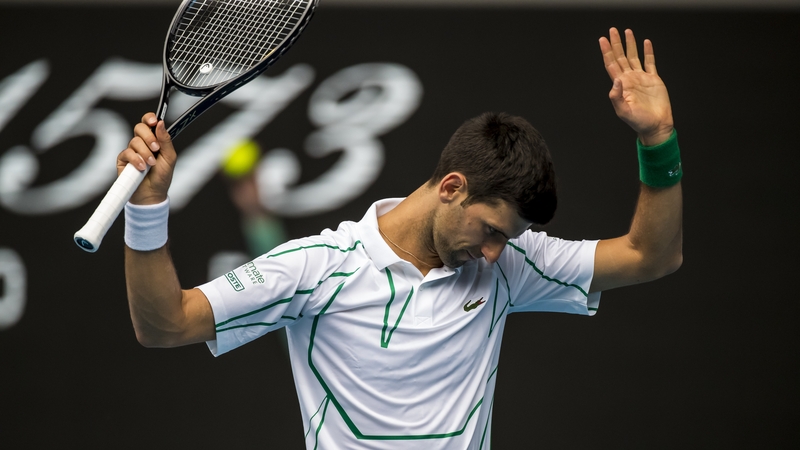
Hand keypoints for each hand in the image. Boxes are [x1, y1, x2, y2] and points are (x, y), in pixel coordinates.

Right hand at [116, 113, 176, 204]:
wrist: (152, 194)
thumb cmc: (161, 176)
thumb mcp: (169, 158)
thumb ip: (165, 140)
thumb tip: (161, 123)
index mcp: (154, 140)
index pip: (149, 123)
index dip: (149, 118)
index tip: (154, 121)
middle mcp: (142, 143)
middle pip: (139, 127)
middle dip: (149, 137)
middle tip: (156, 148)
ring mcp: (132, 150)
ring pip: (134, 141)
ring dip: (145, 153)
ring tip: (151, 164)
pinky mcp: (123, 159)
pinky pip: (127, 153)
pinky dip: (136, 159)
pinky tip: (142, 167)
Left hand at [600, 28, 673, 145]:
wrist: (656, 125)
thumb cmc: (639, 122)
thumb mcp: (623, 111)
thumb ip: (617, 97)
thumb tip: (616, 80)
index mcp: (621, 85)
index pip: (611, 64)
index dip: (606, 52)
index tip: (602, 40)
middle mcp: (629, 79)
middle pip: (621, 57)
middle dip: (616, 43)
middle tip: (612, 30)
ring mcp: (641, 78)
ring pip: (634, 56)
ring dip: (630, 44)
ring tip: (627, 32)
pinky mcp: (654, 79)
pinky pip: (650, 62)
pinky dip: (648, 52)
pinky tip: (646, 43)